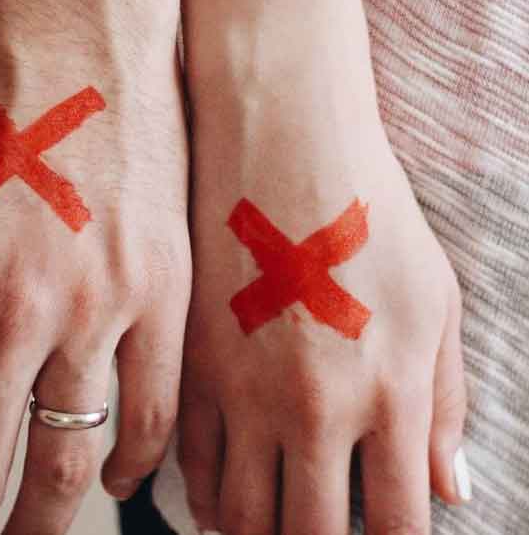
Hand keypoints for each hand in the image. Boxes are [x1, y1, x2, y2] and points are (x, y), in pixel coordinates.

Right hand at [176, 0, 468, 532]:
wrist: (280, 144)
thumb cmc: (365, 212)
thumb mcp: (434, 300)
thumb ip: (446, 403)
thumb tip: (451, 488)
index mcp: (390, 394)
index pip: (394, 524)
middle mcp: (315, 408)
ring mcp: (245, 391)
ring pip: (240, 515)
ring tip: (261, 532)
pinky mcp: (192, 364)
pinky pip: (188, 461)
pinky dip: (201, 495)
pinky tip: (212, 500)